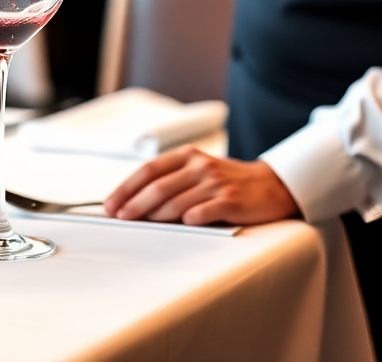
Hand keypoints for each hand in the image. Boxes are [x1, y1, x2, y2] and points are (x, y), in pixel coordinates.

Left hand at [104, 147, 298, 225]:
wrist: (270, 185)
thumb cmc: (227, 180)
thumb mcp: (198, 170)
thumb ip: (172, 180)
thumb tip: (135, 200)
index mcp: (187, 156)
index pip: (149, 170)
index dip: (127, 187)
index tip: (111, 203)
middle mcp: (199, 166)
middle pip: (159, 186)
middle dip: (135, 204)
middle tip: (120, 217)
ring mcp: (216, 183)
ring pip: (177, 201)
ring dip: (156, 215)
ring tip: (141, 224)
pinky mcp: (231, 201)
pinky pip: (205, 211)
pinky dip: (190, 218)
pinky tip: (181, 224)